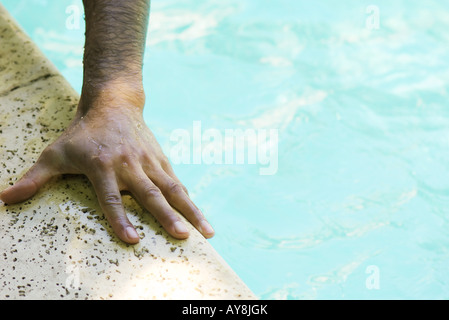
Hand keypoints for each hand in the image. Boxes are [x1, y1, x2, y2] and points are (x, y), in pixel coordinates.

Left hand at [0, 90, 214, 243]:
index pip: (112, 197)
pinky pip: (176, 182)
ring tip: (207, 231)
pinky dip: (189, 200)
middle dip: (168, 216)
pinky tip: (200, 216)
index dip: (121, 218)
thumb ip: (34, 178)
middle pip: (151, 194)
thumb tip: (3, 199)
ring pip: (173, 189)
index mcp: (103, 166)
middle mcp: (130, 165)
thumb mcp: (55, 152)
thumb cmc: (82, 132)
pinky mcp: (161, 160)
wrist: (113, 103)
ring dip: (191, 210)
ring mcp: (150, 162)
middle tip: (182, 236)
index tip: (133, 239)